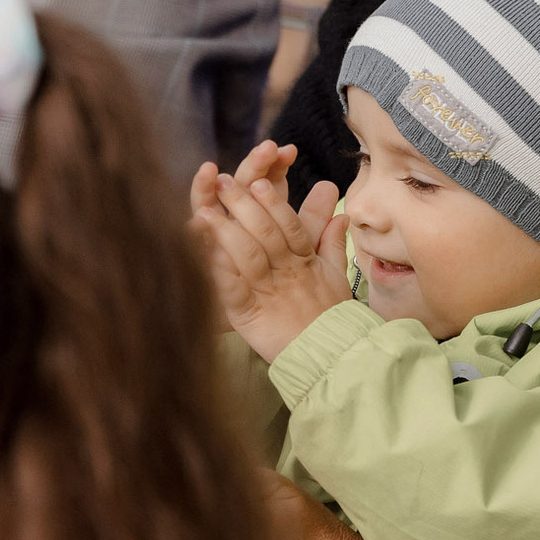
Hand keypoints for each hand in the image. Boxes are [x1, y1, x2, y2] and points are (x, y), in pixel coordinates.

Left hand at [187, 140, 353, 361]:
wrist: (330, 357)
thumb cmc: (331, 317)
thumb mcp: (336, 276)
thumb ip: (332, 242)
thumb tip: (340, 216)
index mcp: (305, 261)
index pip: (290, 225)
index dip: (273, 203)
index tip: (259, 182)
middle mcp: (287, 272)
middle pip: (266, 233)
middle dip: (244, 205)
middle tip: (226, 182)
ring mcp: (268, 292)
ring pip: (248, 255)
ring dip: (226, 231)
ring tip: (206, 210)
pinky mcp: (250, 314)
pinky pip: (232, 289)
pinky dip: (216, 270)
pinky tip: (199, 253)